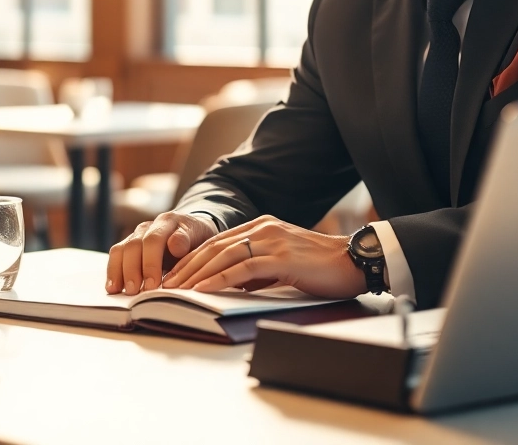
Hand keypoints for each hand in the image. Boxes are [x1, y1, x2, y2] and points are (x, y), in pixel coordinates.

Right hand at [105, 211, 217, 294]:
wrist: (191, 232)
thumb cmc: (197, 238)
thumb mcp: (201, 237)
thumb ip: (187, 241)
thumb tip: (174, 246)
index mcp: (167, 221)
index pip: (154, 240)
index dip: (151, 263)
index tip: (153, 284)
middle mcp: (148, 226)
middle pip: (134, 246)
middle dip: (133, 271)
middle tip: (135, 292)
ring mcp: (136, 235)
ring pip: (121, 250)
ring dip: (119, 272)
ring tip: (119, 292)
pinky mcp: (128, 246)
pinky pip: (116, 256)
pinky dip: (113, 272)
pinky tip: (113, 288)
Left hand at [161, 215, 365, 298]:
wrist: (354, 261)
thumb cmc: (322, 268)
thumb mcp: (282, 264)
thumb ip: (258, 269)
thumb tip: (232, 284)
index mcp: (263, 226)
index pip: (217, 242)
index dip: (191, 259)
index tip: (172, 276)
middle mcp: (264, 228)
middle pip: (213, 246)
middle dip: (185, 267)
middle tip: (164, 286)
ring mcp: (272, 240)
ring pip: (223, 255)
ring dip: (195, 275)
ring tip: (176, 290)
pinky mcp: (280, 256)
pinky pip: (242, 268)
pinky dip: (218, 280)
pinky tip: (203, 291)